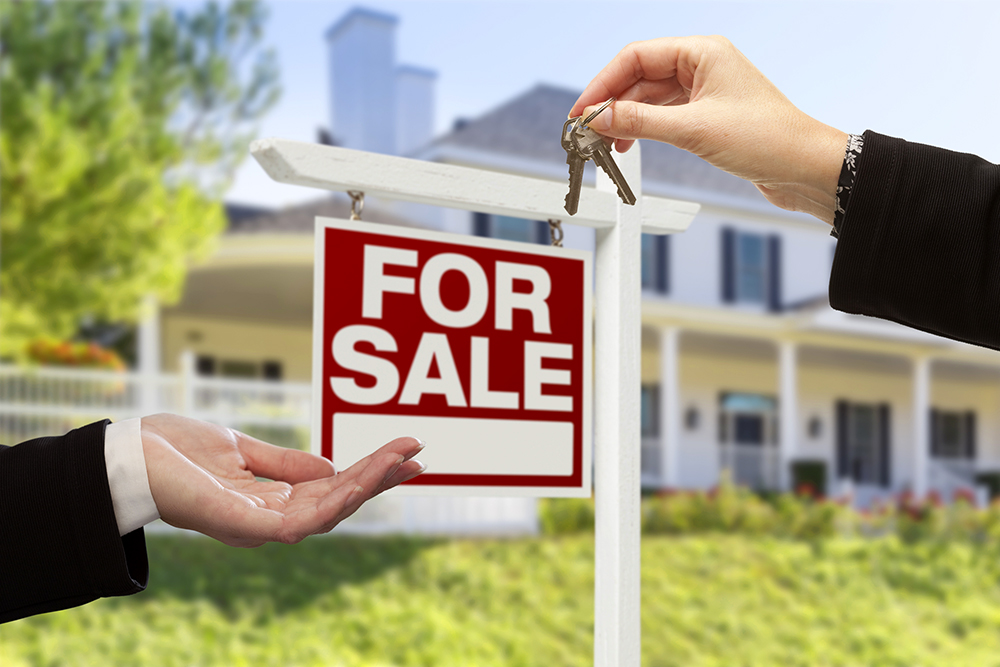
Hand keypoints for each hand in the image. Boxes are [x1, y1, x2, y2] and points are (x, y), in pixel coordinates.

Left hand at [139, 413, 424, 546]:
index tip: (406, 452)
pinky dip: (333, 501)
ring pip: (327, 513)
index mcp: (270, 501)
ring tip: (399, 460)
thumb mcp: (241, 449)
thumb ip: (285, 463)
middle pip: (338, 503)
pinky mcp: (243, 524)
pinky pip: (300, 521)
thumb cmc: (174, 451)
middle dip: (379, 479)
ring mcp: (256, 525)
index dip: (370, 473)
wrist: (124, 453)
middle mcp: (268, 519)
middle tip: (418, 456)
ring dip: (366, 486)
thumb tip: (332, 468)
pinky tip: (357, 481)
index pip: (332, 491)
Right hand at [569, 36, 847, 222]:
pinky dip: (642, 129)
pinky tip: (629, 144)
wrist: (804, 168)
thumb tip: (599, 118)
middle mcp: (702, 65)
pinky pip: (663, 115)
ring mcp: (704, 90)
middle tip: (587, 131)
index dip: (603, 83)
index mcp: (702, 52)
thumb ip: (640, 122)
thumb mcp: (693, 130)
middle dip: (611, 103)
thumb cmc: (766, 139)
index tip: (582, 110)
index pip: (637, 56)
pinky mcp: (706, 115)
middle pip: (639, 76)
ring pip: (649, 98)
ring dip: (625, 119)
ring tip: (605, 144)